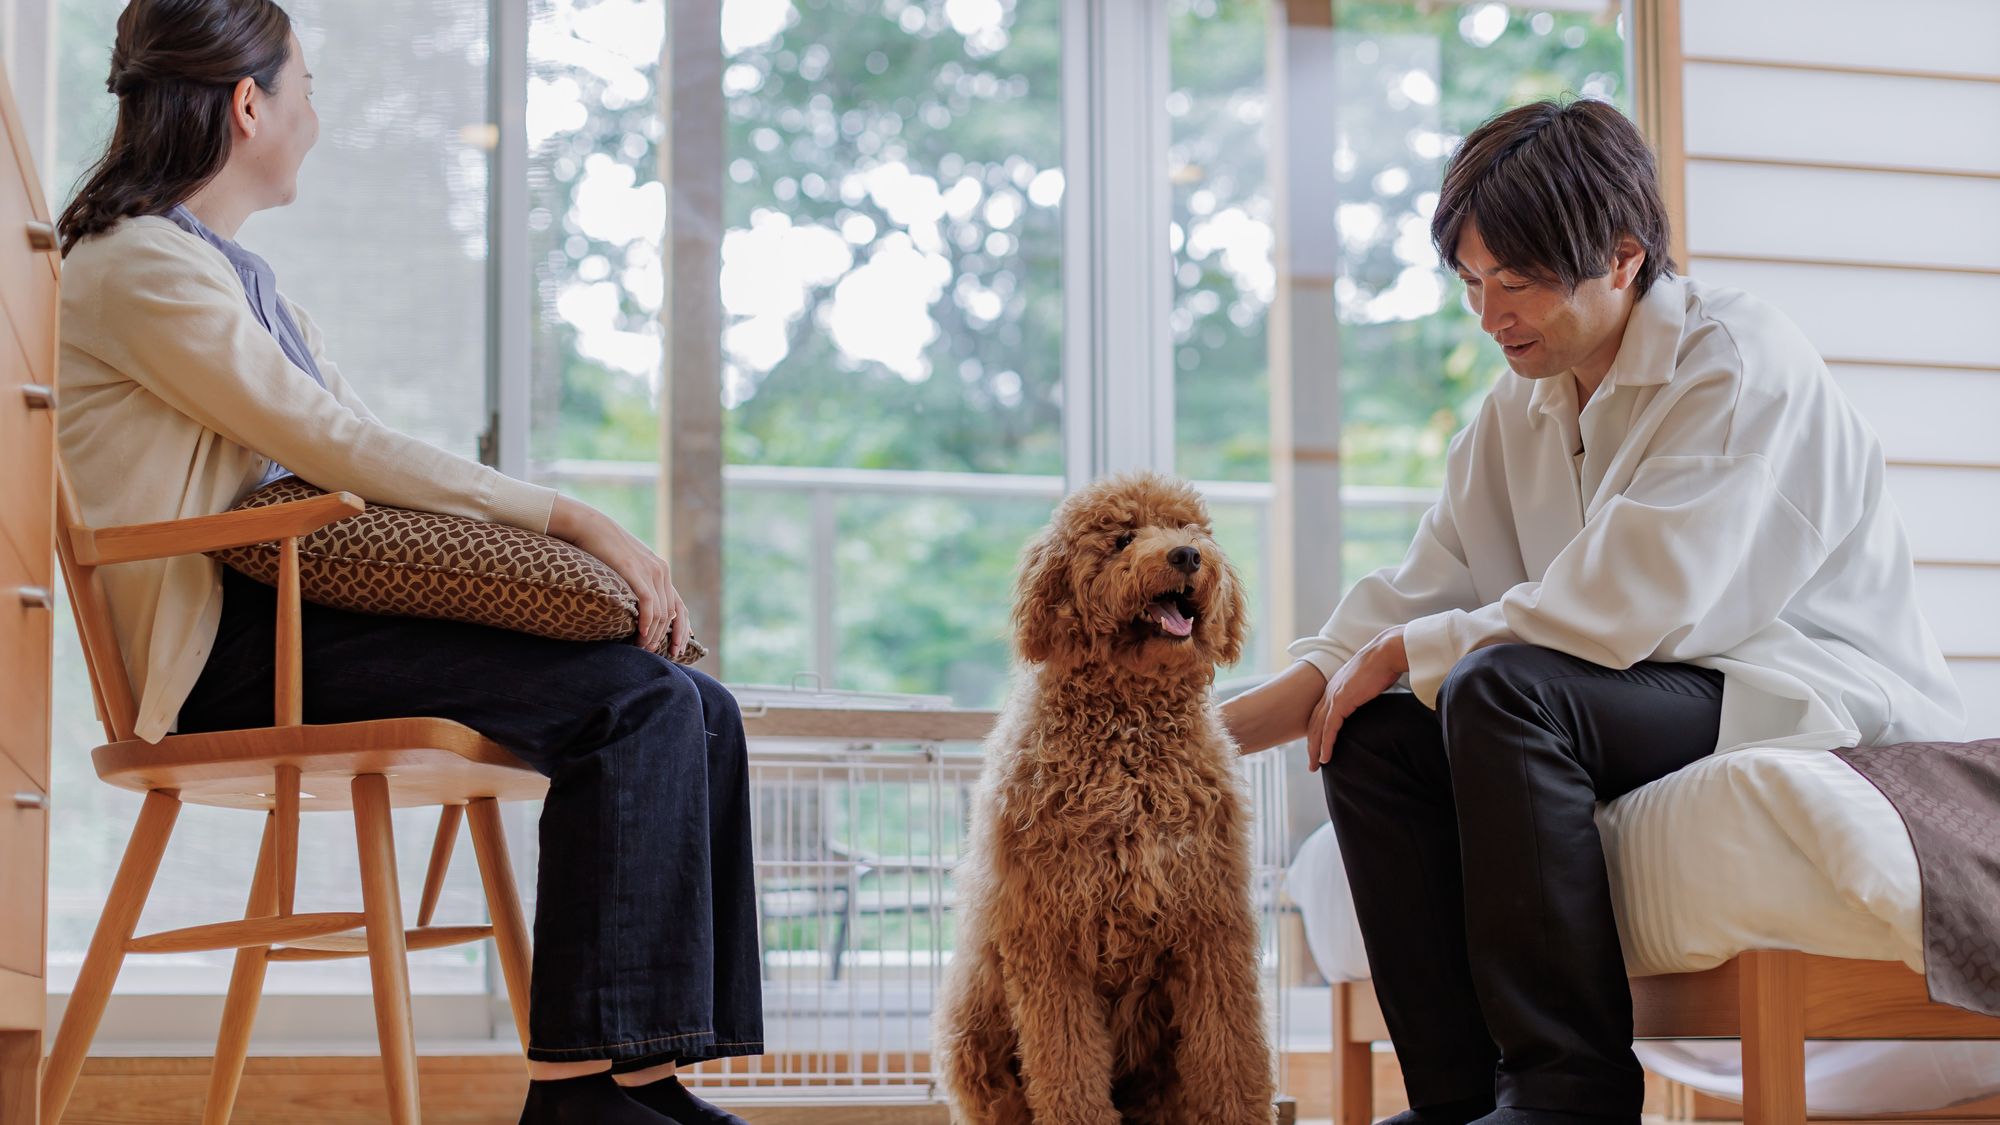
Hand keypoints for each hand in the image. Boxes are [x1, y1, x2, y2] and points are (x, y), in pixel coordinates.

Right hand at [548, 495, 686, 656]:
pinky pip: (649, 603)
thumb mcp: (626, 567)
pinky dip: (648, 622)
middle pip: (672, 614)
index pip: (680, 607)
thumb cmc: (602, 549)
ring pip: (661, 612)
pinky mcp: (635, 572)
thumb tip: (637, 608)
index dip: (682, 630)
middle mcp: (661, 571)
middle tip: (653, 654)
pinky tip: (641, 635)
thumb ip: (637, 583)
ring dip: (654, 634)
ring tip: (643, 648)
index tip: (678, 650)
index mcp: (661, 571)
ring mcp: (650, 571)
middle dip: (666, 638)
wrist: (589, 526)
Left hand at [1306, 626, 1407, 772]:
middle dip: (1312, 744)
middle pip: (1314, 723)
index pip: (1320, 713)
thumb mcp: (1369, 682)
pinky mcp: (1341, 701)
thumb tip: (1369, 700)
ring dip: (1315, 749)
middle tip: (1312, 762)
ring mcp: (1334, 696)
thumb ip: (1363, 692)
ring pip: (1318, 729)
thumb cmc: (1384, 665)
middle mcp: (1330, 691)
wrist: (1386, 652)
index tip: (1317, 746)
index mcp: (1335, 686)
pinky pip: (1329, 728)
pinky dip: (1326, 744)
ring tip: (1316, 766)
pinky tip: (1325, 758)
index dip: (1317, 731)